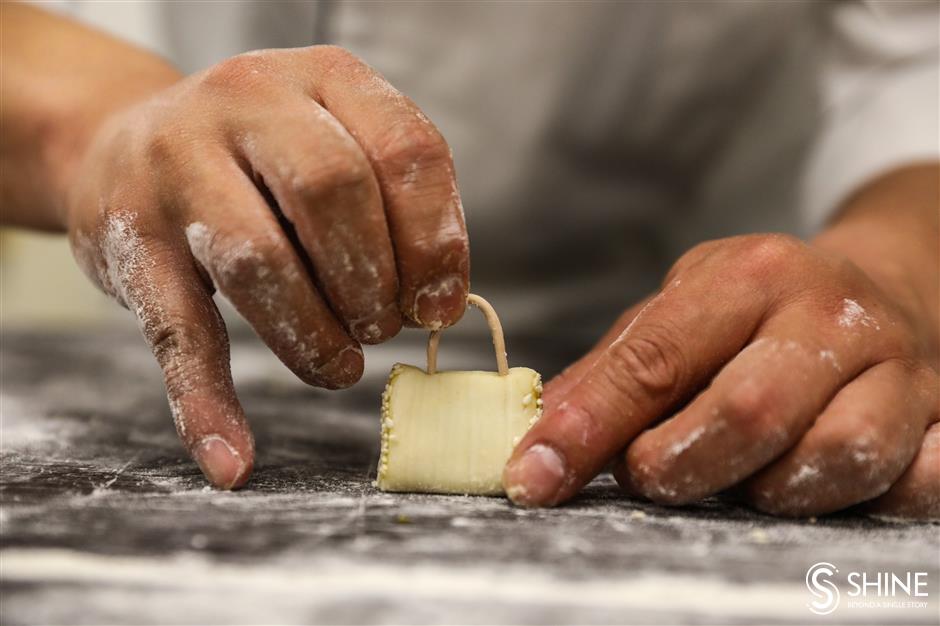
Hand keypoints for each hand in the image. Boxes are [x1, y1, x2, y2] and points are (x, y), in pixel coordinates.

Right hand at [64, 47, 468, 488]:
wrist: (124, 141)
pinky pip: (178, 330)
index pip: (405, 150)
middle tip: (383, 329)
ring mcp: (177, 163)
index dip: (436, 239)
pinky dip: (206, 404)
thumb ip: (391, 206)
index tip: (441, 304)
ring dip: (314, 335)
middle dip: (374, 283)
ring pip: (259, 260)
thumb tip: (437, 302)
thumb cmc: (260, 161)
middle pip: (333, 193)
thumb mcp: (333, 143)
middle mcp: (247, 102)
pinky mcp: (129, 236)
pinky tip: (231, 459)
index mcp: (324, 78)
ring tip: (339, 365)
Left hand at [504, 231, 937, 516]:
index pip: (655, 357)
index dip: (588, 425)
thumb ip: (616, 372)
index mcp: (749, 276)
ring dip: (767, 491)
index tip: (533, 477)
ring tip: (740, 480)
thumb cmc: (757, 312)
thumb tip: (540, 441)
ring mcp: (898, 368)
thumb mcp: (681, 311)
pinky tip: (825, 484)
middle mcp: (830, 314)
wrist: (877, 289)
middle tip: (649, 477)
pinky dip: (867, 501)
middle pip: (749, 412)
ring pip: (837, 456)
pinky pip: (920, 482)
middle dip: (680, 465)